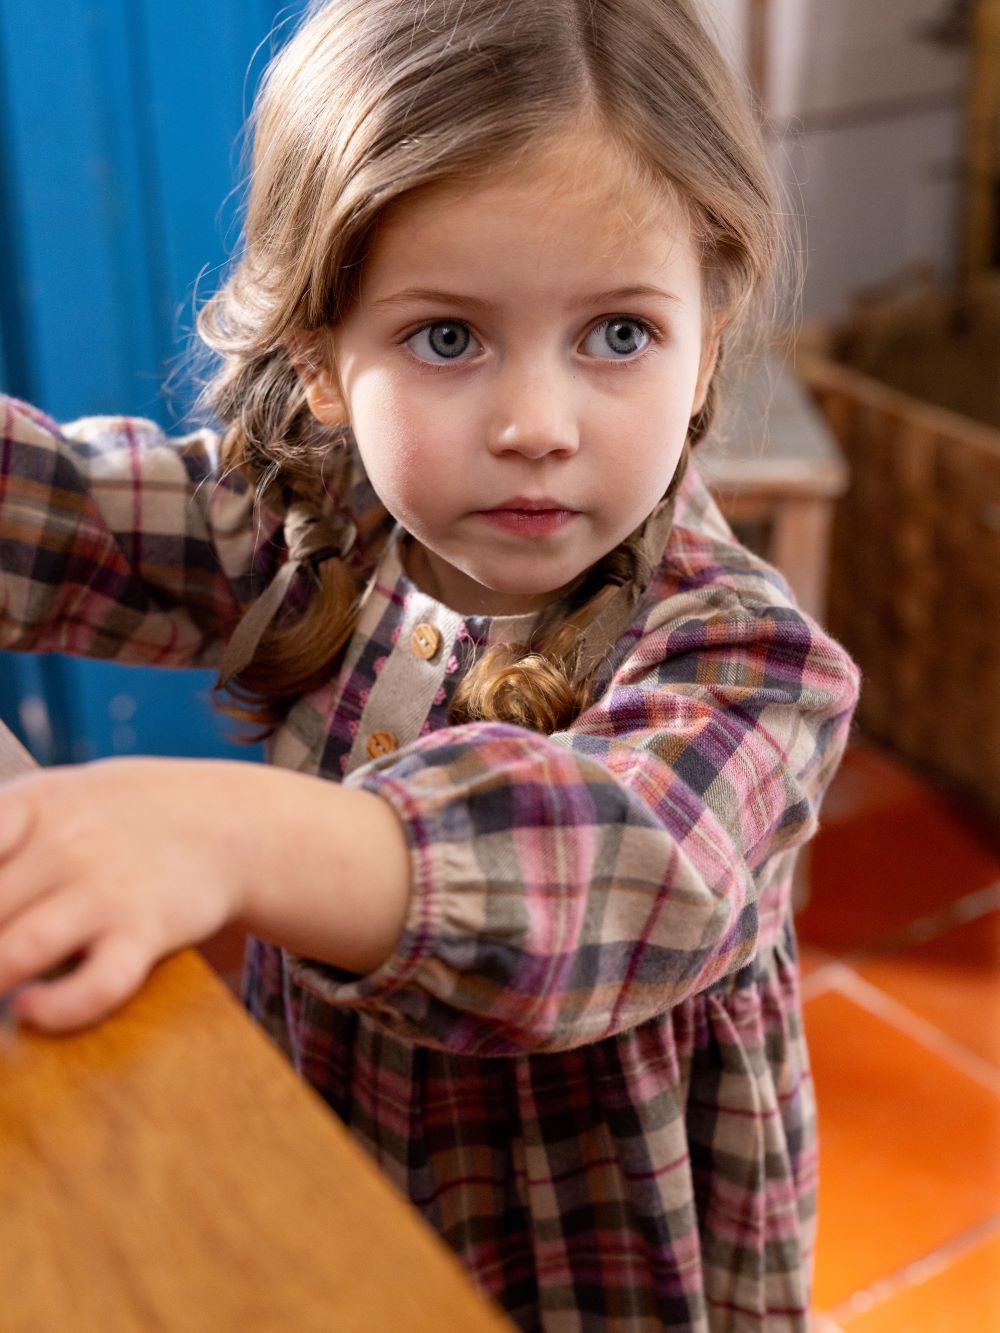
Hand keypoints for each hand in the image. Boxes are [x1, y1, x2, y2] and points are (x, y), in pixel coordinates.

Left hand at [0, 757, 251, 1032]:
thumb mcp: (54, 799)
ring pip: (14, 951)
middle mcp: (66, 844)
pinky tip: (32, 1011)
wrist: (227, 821)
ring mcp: (107, 888)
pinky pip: (97, 983)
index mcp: (32, 804)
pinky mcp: (147, 931)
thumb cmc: (120, 817)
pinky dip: (58, 1007)